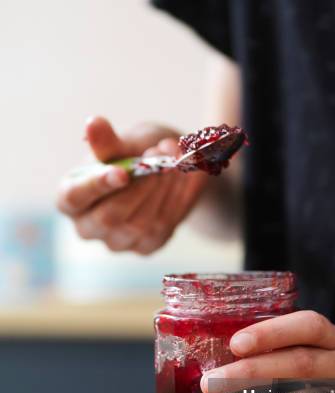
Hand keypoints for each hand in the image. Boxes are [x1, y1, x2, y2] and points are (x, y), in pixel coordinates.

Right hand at [57, 116, 206, 253]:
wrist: (166, 169)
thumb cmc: (132, 154)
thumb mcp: (121, 143)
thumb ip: (107, 142)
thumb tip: (93, 124)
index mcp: (71, 198)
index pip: (74, 198)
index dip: (97, 186)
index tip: (122, 172)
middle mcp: (89, 227)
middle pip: (110, 217)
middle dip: (139, 186)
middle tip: (160, 155)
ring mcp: (118, 242)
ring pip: (141, 223)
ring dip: (162, 189)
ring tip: (175, 159)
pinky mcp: (146, 246)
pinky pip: (163, 226)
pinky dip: (177, 198)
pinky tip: (184, 176)